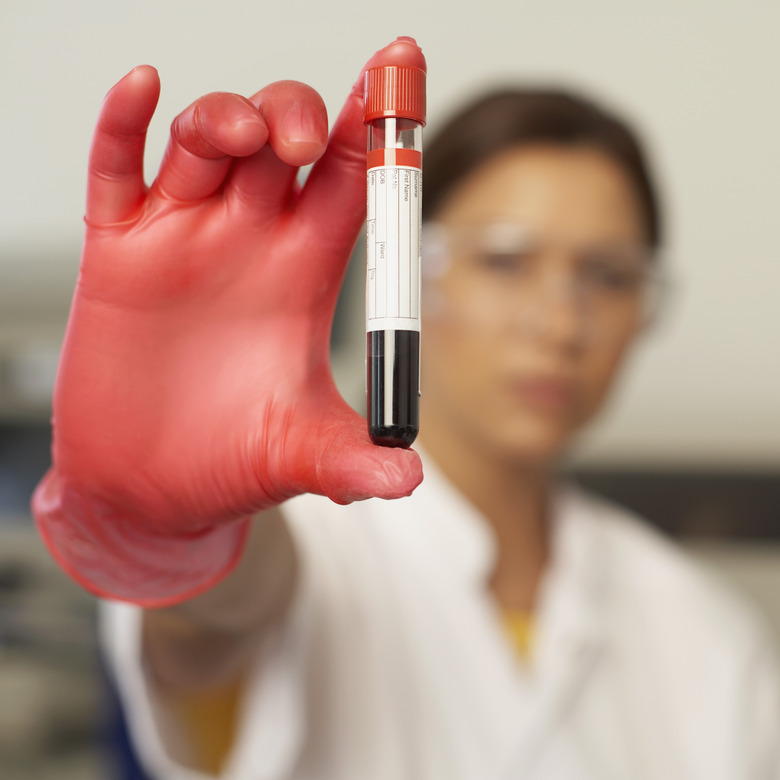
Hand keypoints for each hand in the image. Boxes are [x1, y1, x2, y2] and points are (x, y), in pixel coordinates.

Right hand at [33, 38, 424, 604]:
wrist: (152, 490)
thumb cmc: (230, 464)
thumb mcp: (300, 459)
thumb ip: (354, 463)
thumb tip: (408, 480)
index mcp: (306, 274)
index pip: (349, 181)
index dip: (374, 126)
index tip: (398, 64)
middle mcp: (250, 243)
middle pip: (282, 141)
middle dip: (297, 114)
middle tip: (301, 141)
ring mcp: (182, 239)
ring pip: (205, 140)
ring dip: (225, 116)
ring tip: (240, 137)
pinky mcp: (119, 255)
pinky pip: (117, 171)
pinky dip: (123, 127)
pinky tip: (142, 90)